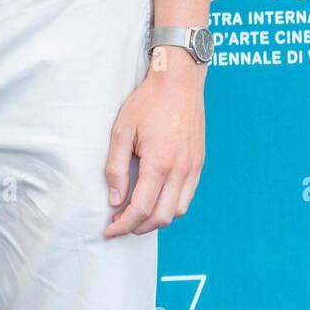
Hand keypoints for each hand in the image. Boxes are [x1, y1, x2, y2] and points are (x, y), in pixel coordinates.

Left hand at [103, 47, 205, 236]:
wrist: (179, 80)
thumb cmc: (148, 101)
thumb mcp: (122, 130)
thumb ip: (116, 168)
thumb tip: (115, 199)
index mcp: (160, 162)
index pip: (141, 209)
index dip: (123, 225)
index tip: (110, 229)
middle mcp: (181, 169)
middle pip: (161, 217)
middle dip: (138, 227)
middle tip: (120, 224)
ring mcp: (193, 167)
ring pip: (177, 211)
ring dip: (156, 220)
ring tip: (136, 214)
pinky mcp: (199, 162)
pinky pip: (187, 196)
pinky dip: (171, 206)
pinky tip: (156, 198)